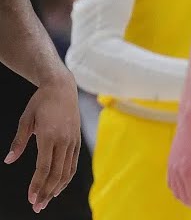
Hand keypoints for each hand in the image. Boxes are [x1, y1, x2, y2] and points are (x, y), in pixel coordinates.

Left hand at [5, 73, 80, 212]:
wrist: (62, 87)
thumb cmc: (41, 102)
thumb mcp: (26, 119)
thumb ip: (19, 141)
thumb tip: (9, 160)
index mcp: (49, 135)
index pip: (44, 167)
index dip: (37, 185)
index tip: (31, 198)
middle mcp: (64, 140)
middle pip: (56, 173)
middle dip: (46, 192)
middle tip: (37, 207)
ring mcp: (72, 141)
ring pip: (67, 171)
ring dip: (57, 188)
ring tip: (47, 200)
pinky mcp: (76, 140)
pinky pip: (73, 164)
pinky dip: (66, 177)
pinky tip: (59, 186)